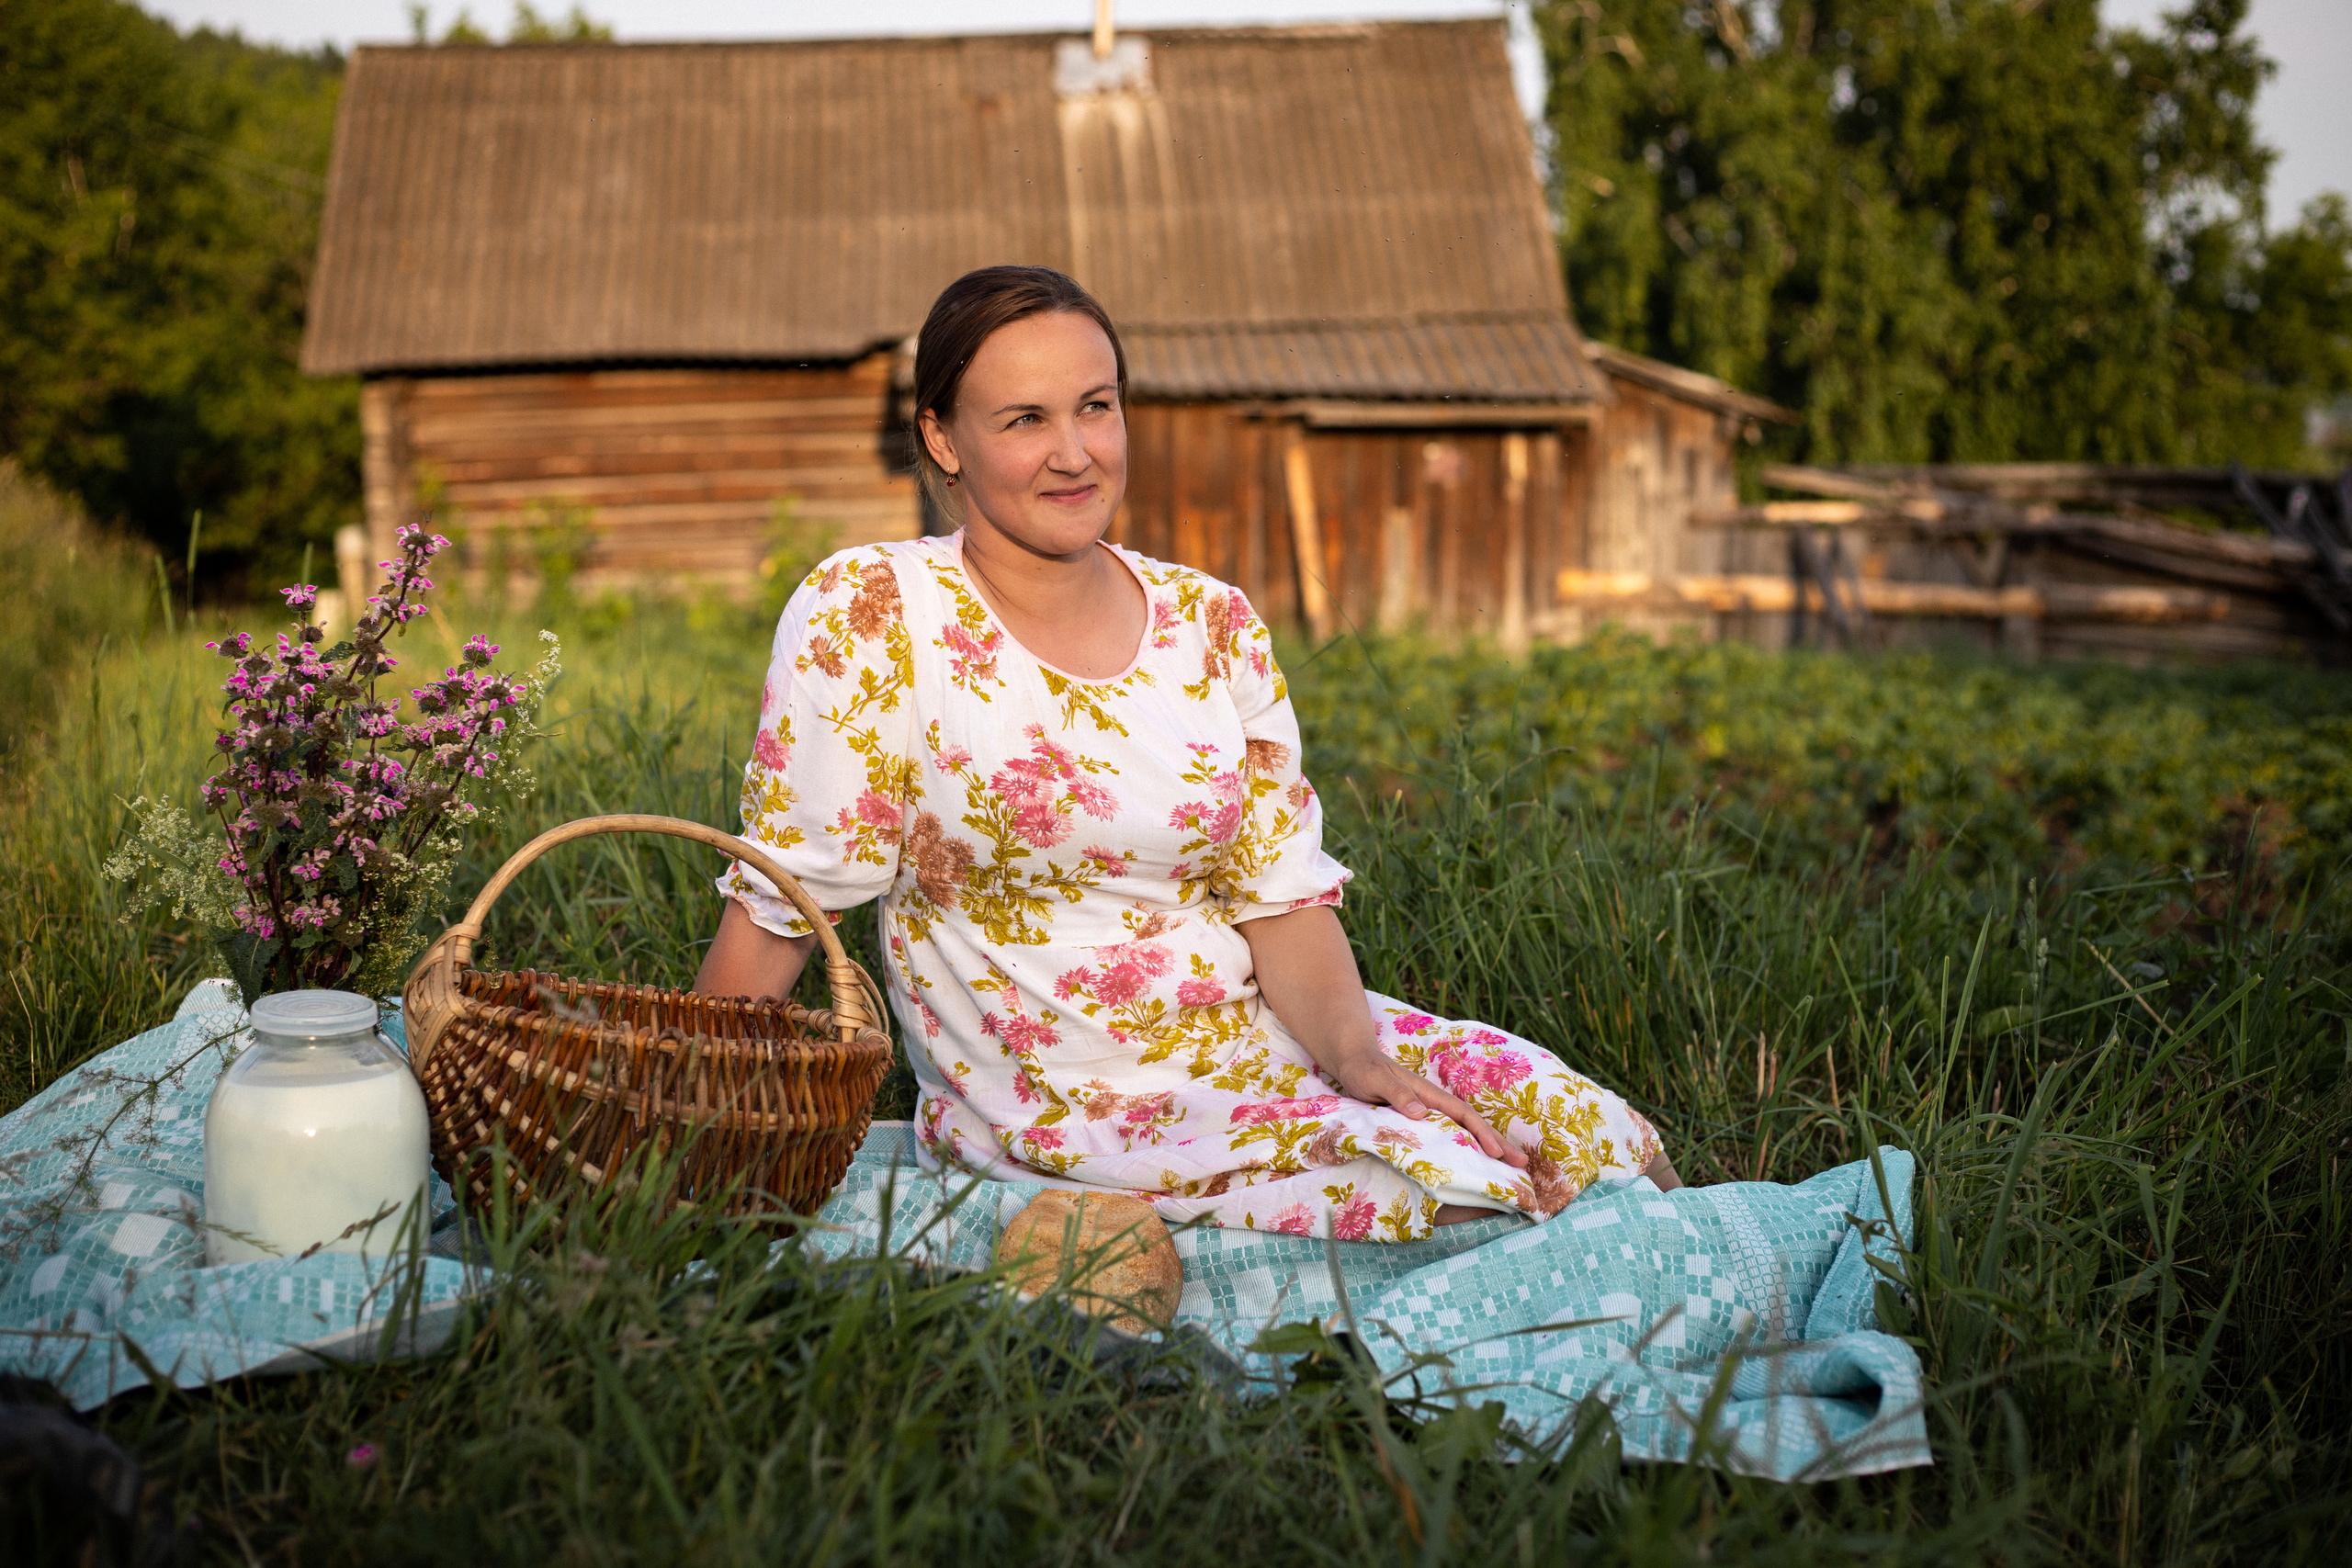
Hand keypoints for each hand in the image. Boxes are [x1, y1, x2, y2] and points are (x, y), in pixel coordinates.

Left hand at [1326, 1044, 1527, 1170]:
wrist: (1354, 1061)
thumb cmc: (1364, 1069)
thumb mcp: (1376, 1079)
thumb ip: (1396, 1093)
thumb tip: (1422, 1112)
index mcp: (1429, 1094)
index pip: (1462, 1115)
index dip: (1481, 1133)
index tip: (1496, 1153)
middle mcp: (1434, 1103)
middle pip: (1472, 1124)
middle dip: (1497, 1142)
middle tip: (1521, 1163)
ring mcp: (1429, 1111)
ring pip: (1464, 1131)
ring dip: (1486, 1147)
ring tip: (1509, 1166)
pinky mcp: (1420, 1120)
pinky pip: (1448, 1136)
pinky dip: (1465, 1148)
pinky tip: (1473, 1162)